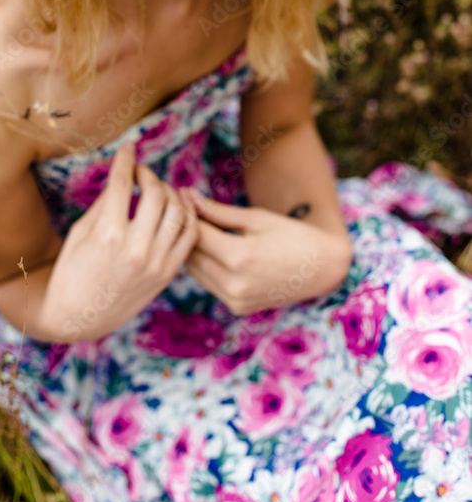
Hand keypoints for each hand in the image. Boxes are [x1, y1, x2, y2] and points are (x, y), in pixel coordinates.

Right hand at [38, 141, 198, 342]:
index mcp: (108, 235)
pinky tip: (174, 208)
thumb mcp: (81, 232)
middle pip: (156, 194)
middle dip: (149, 175)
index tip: (129, 147)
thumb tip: (124, 176)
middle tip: (141, 172)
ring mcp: (156, 263)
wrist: (78, 318)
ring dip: (170, 193)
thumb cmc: (72, 271)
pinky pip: (189, 237)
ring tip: (157, 189)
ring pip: (178, 212)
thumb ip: (106, 203)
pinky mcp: (167, 275)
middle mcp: (136, 248)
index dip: (126, 159)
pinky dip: (186, 217)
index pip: (123, 183)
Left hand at [177, 189, 350, 315]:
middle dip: (188, 230)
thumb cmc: (290, 234)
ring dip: (194, 249)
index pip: (196, 232)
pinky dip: (206, 266)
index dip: (186, 212)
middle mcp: (234, 284)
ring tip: (201, 228)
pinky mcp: (238, 307)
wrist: (321, 268)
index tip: (181, 196)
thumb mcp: (254, 217)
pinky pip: (209, 283)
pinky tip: (215, 250)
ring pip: (195, 270)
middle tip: (188, 210)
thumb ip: (216, 210)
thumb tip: (185, 194)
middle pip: (192, 253)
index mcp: (239, 257)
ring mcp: (235, 300)